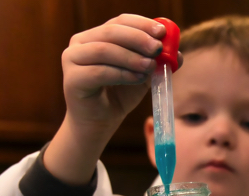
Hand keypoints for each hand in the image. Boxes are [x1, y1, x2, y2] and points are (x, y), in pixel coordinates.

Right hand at [46, 14, 182, 184]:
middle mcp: (80, 42)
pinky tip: (137, 79)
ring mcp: (72, 59)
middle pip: (111, 32)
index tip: (162, 33)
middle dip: (138, 39)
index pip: (120, 21)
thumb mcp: (143, 74)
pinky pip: (98, 72)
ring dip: (131, 57)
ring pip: (104, 50)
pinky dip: (121, 74)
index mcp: (97, 35)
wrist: (100, 121)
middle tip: (157, 48)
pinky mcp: (71, 79)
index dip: (142, 24)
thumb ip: (157, 62)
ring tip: (150, 67)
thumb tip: (177, 54)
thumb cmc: (120, 94)